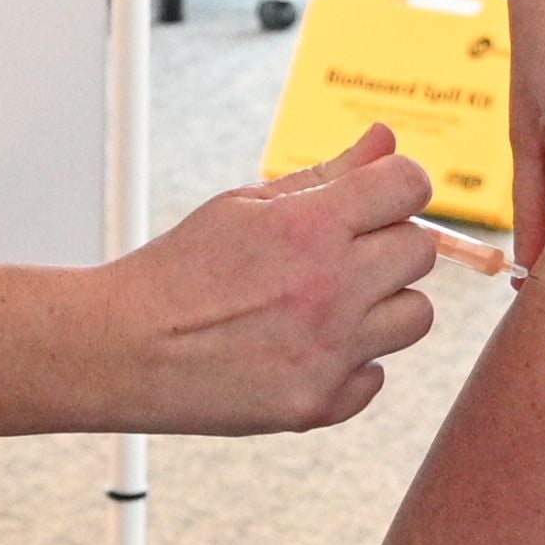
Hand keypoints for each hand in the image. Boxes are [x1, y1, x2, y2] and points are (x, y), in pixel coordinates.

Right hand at [106, 127, 444, 432]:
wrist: (124, 350)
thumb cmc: (180, 271)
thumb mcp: (245, 205)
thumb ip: (328, 174)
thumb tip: (386, 141)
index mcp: (311, 226)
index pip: (409, 185)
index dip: (396, 186)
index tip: (376, 199)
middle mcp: (331, 288)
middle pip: (420, 250)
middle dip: (386, 244)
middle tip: (337, 255)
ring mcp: (329, 351)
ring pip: (415, 316)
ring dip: (381, 306)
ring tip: (326, 305)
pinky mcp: (320, 404)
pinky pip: (376, 375)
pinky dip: (349, 363)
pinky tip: (302, 350)